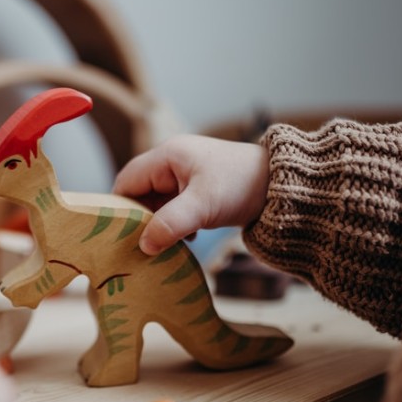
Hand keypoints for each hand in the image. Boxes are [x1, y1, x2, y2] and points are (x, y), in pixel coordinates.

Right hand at [113, 135, 268, 254]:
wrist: (284, 187)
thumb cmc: (243, 186)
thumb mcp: (204, 206)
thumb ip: (170, 224)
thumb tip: (143, 245)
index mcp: (167, 156)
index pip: (127, 181)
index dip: (119, 207)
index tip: (117, 235)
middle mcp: (172, 163)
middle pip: (139, 193)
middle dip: (139, 220)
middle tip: (138, 246)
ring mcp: (185, 177)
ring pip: (156, 204)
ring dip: (157, 225)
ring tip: (162, 246)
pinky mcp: (198, 192)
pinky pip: (173, 209)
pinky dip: (173, 226)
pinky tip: (185, 240)